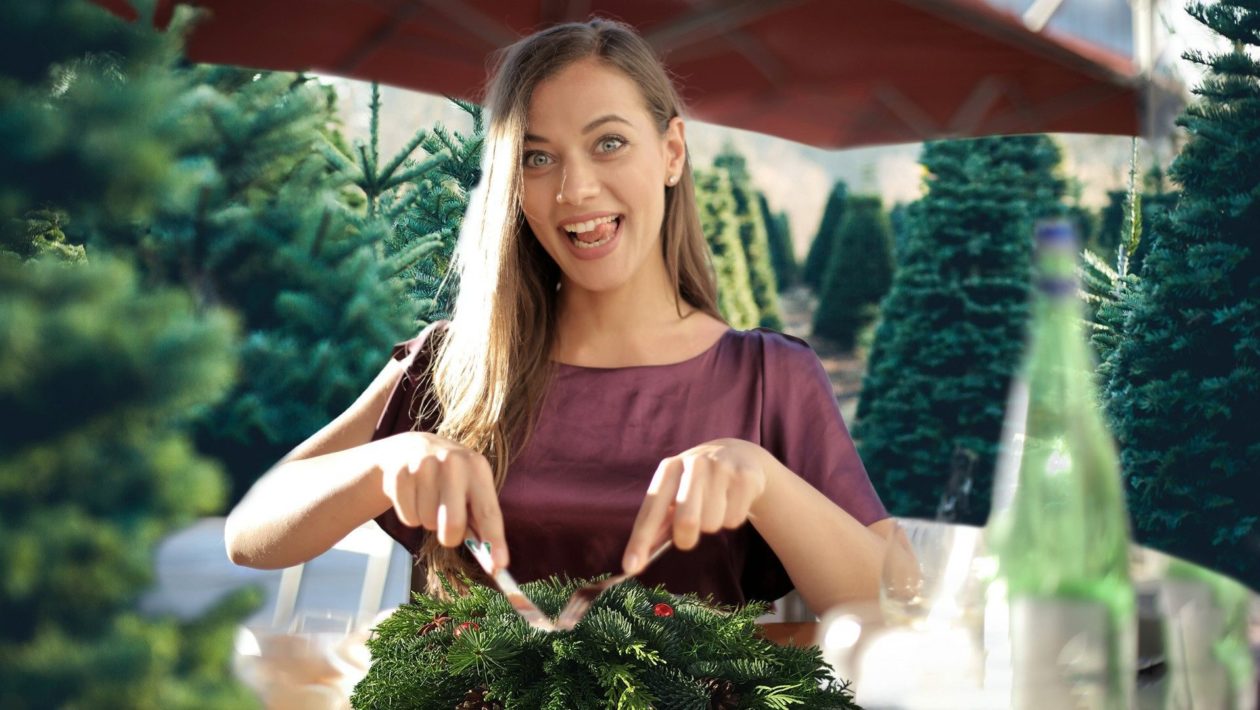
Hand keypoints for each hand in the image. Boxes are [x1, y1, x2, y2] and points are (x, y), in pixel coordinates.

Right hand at [377, 431, 508, 569]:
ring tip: (429, 500)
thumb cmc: (450, 479)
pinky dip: (411, 516)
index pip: (488, 511)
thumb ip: (480, 521)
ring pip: (427, 523)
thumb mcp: (470, 488)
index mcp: (477, 466)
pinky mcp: (398, 474)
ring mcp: (422, 465)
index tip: (499, 566)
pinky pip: (408, 518)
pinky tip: (414, 496)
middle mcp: (452, 462)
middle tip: (449, 529)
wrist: (410, 449)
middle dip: (451, 536)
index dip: (494, 540)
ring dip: (429, 521)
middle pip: (453, 524)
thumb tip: (493, 562)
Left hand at [621, 438, 772, 573]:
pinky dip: (731, 520)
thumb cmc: (697, 484)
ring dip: (711, 526)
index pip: (651, 509)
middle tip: (687, 538)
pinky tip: (731, 501)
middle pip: (687, 522)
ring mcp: (722, 468)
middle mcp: (694, 464)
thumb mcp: (674, 494)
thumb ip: (657, 525)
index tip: (630, 567)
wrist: (737, 455)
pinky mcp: (746, 477)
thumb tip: (635, 563)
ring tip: (714, 507)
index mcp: (669, 469)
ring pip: (712, 525)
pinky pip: (734, 520)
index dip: (640, 540)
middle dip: (685, 539)